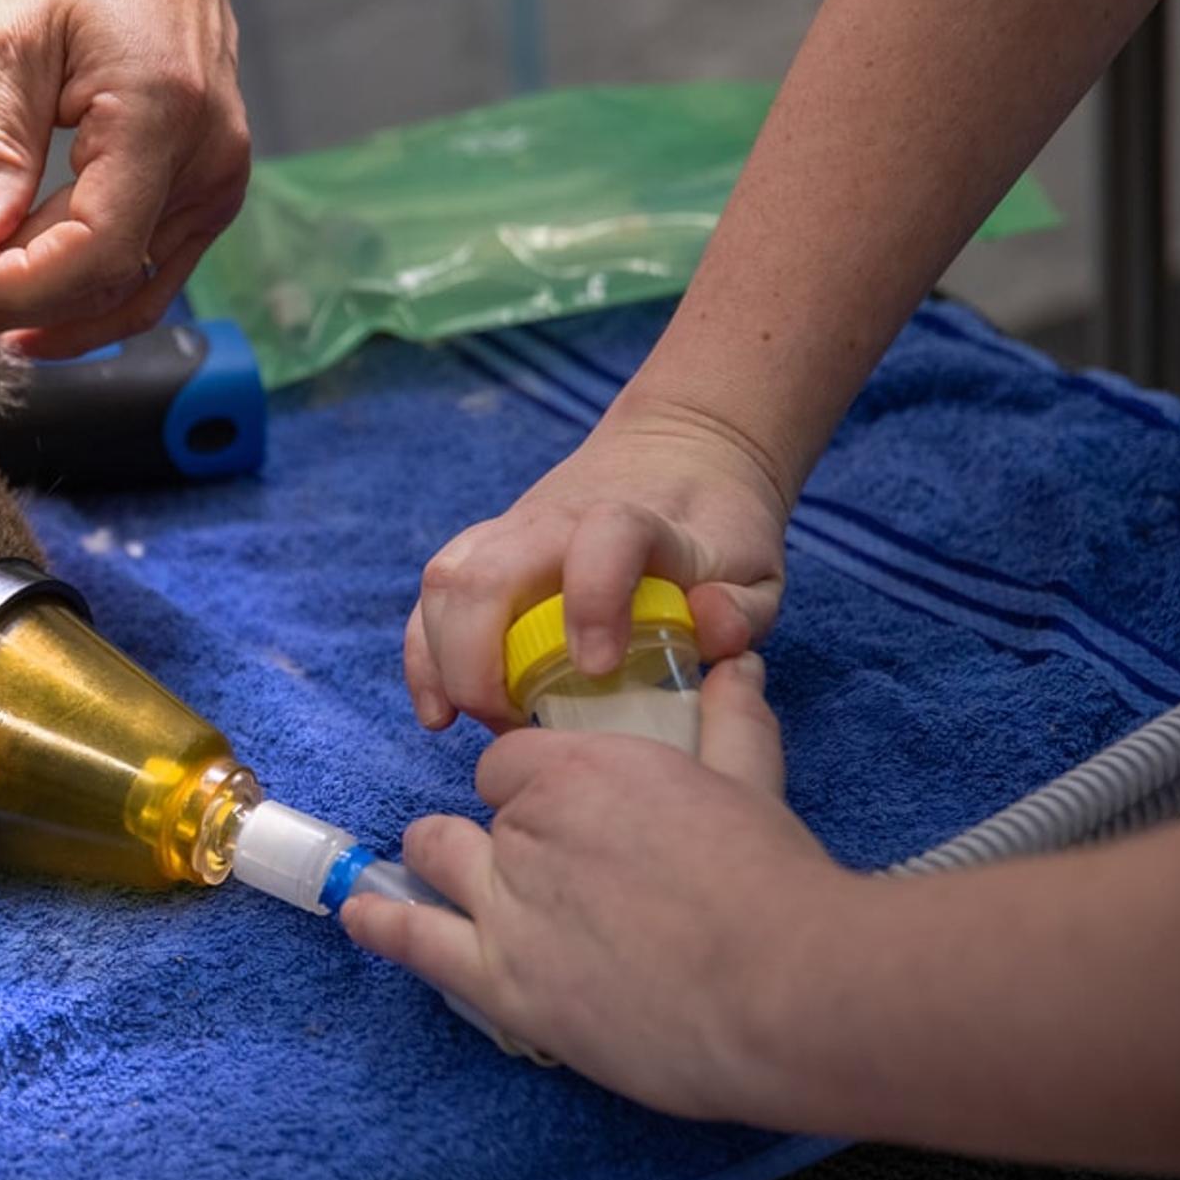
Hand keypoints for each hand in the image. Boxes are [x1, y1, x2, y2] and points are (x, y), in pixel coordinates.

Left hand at [0, 0, 249, 357]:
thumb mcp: (17, 39)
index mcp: (165, 117)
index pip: (94, 252)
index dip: (9, 285)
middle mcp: (208, 161)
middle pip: (105, 281)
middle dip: (0, 301)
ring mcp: (216, 180)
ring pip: (130, 291)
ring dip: (38, 311)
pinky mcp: (205, 185)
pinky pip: (148, 268)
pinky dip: (81, 293)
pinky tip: (18, 308)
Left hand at [348, 655, 860, 1121]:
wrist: (786, 991)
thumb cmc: (776, 886)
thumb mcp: (752, 785)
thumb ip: (731, 722)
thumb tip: (734, 665)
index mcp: (580, 770)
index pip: (514, 763)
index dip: (533, 788)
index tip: (562, 813)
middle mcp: (528, 829)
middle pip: (480, 814)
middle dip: (502, 832)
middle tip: (550, 868)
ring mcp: (507, 906)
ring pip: (439, 858)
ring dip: (445, 864)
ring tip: (449, 877)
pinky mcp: (502, 982)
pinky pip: (415, 938)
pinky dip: (383, 923)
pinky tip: (361, 915)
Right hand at [405, 395, 795, 730]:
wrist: (680, 456)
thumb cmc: (715, 529)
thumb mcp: (756, 568)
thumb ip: (740, 608)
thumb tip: (706, 629)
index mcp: (632, 520)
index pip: (602, 540)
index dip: (593, 600)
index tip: (595, 668)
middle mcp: (554, 521)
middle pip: (484, 574)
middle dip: (478, 662)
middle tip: (514, 723)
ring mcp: (509, 532)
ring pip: (445, 583)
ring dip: (441, 660)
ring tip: (473, 719)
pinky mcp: (483, 551)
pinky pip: (431, 599)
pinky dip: (423, 656)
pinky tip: (439, 711)